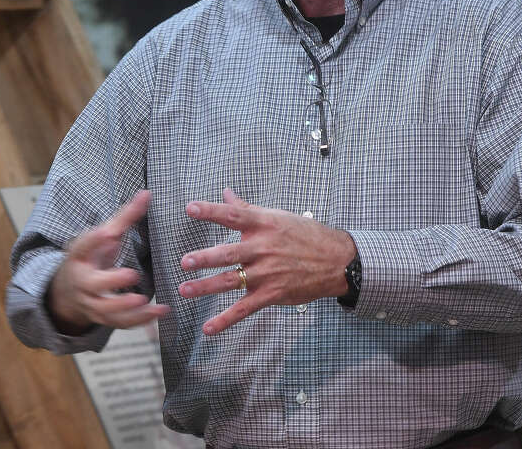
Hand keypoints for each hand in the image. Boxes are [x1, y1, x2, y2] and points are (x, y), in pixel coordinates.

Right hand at [48, 190, 168, 333]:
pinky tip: (160, 312)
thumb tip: (147, 193)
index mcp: (80, 256)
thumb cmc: (92, 256)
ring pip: (106, 311)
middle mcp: (83, 281)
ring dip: (128, 309)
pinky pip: (120, 323)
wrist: (69, 289)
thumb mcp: (103, 235)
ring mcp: (91, 302)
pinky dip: (140, 321)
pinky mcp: (103, 318)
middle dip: (111, 281)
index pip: (83, 246)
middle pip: (93, 284)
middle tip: (132, 274)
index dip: (95, 239)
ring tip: (148, 302)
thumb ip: (125, 217)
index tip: (110, 232)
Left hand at [177, 188, 356, 334]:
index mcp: (264, 224)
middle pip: (230, 253)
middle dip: (206, 258)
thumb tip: (226, 192)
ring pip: (232, 281)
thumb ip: (246, 208)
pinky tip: (208, 328)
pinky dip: (226, 320)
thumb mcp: (277, 217)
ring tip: (185, 289)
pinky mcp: (272, 294)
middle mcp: (264, 248)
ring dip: (207, 287)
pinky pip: (245, 309)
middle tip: (186, 261)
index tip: (191, 208)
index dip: (212, 211)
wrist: (336, 260)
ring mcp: (268, 273)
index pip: (233, 215)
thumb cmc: (305, 235)